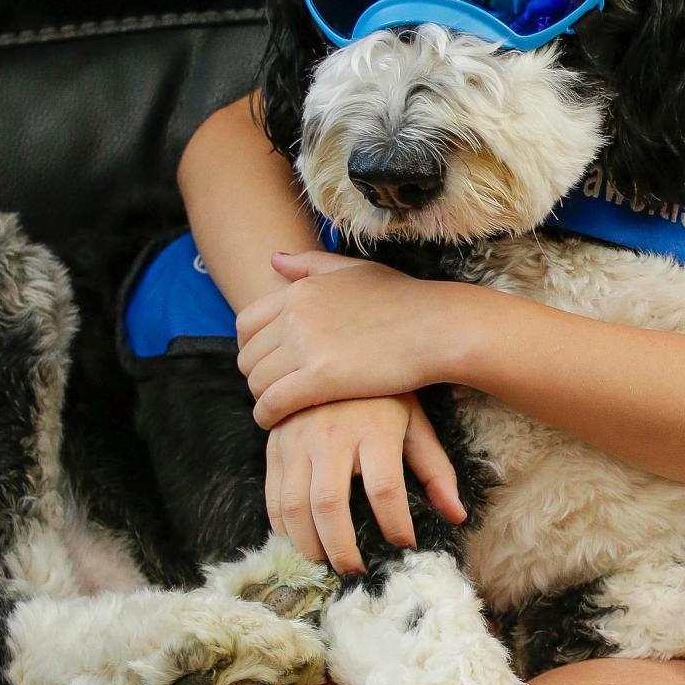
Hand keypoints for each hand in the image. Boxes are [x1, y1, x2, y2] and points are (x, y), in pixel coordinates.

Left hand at [235, 249, 463, 427]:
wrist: (437, 327)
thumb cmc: (405, 299)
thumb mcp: (356, 270)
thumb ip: (310, 265)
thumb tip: (273, 260)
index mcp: (300, 290)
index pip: (246, 323)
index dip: (252, 348)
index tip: (268, 363)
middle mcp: (295, 315)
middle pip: (249, 355)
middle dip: (257, 375)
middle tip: (275, 390)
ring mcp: (306, 346)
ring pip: (257, 382)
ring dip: (263, 398)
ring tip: (280, 408)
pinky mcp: (320, 379)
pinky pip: (273, 403)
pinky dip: (267, 416)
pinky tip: (277, 423)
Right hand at [265, 394, 466, 569]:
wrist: (332, 350)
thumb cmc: (382, 394)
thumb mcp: (414, 422)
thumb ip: (435, 470)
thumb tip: (457, 516)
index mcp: (374, 429)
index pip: (385, 489)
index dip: (396, 525)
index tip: (405, 546)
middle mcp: (332, 435)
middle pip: (330, 504)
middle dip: (341, 548)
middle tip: (354, 571)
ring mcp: (297, 439)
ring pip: (293, 505)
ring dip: (306, 544)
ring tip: (324, 565)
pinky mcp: (274, 443)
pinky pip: (272, 494)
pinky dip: (280, 526)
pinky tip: (297, 542)